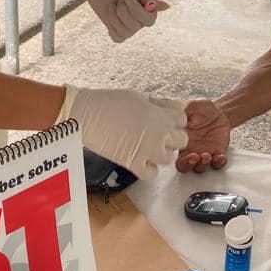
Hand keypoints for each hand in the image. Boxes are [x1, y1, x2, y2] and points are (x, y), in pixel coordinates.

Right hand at [63, 86, 187, 178]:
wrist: (88, 114)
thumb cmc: (111, 102)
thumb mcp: (141, 97)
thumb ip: (162, 104)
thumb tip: (179, 105)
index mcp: (161, 116)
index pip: (182, 120)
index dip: (174, 120)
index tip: (165, 120)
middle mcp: (159, 134)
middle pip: (181, 141)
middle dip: (172, 137)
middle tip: (158, 134)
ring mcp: (147, 151)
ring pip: (168, 159)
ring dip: (161, 153)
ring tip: (148, 147)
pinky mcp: (133, 163)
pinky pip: (151, 173)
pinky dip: (148, 169)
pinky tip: (140, 159)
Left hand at [72, 0, 168, 42]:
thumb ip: (150, 0)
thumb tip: (168, 7)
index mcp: (148, 8)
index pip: (150, 20)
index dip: (136, 11)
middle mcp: (140, 19)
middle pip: (136, 26)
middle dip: (123, 12)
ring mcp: (128, 25)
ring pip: (126, 33)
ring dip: (115, 17)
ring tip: (113, 5)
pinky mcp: (115, 29)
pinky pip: (118, 38)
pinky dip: (112, 26)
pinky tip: (110, 15)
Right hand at [175, 100, 230, 172]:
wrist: (218, 111)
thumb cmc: (201, 110)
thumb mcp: (191, 106)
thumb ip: (183, 112)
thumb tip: (177, 118)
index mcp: (180, 140)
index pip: (171, 155)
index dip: (173, 156)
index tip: (181, 151)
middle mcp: (190, 150)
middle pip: (184, 166)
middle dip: (188, 165)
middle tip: (194, 157)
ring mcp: (204, 153)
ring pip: (200, 167)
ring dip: (203, 165)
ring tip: (206, 156)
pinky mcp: (217, 153)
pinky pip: (217, 164)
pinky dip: (219, 163)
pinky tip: (220, 157)